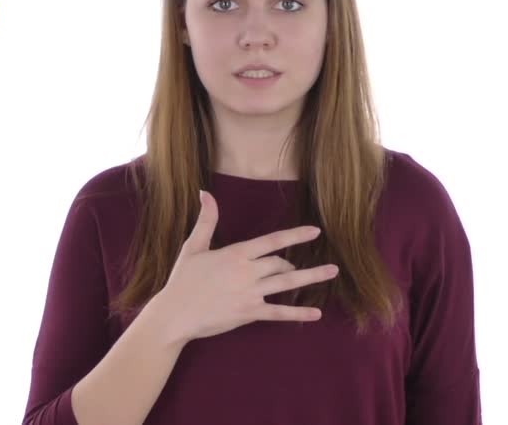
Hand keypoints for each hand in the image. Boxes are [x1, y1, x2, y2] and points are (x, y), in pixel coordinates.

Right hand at [152, 189, 338, 342]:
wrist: (174, 314)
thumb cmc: (182, 280)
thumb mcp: (193, 246)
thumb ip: (206, 219)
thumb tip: (205, 192)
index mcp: (236, 254)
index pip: (272, 241)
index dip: (295, 235)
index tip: (315, 231)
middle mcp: (247, 272)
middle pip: (280, 263)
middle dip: (291, 263)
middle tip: (295, 266)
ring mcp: (250, 294)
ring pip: (286, 283)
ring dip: (312, 277)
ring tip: (332, 272)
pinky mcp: (249, 314)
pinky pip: (278, 313)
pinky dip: (298, 314)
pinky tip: (316, 314)